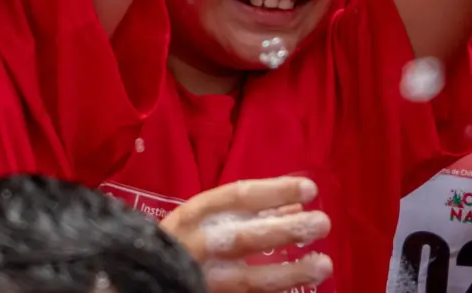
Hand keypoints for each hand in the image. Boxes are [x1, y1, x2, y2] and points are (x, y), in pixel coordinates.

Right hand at [161, 176, 332, 291]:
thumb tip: (297, 203)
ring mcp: (207, 278)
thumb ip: (249, 210)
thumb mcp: (209, 216)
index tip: (310, 188)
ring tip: (324, 264)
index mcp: (195, 215)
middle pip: (245, 238)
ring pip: (252, 279)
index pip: (238, 197)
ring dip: (291, 272)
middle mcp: (199, 246)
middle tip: (322, 223)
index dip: (275, 191)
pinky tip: (302, 287)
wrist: (147, 274)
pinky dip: (277, 291)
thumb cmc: (185, 239)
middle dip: (285, 231)